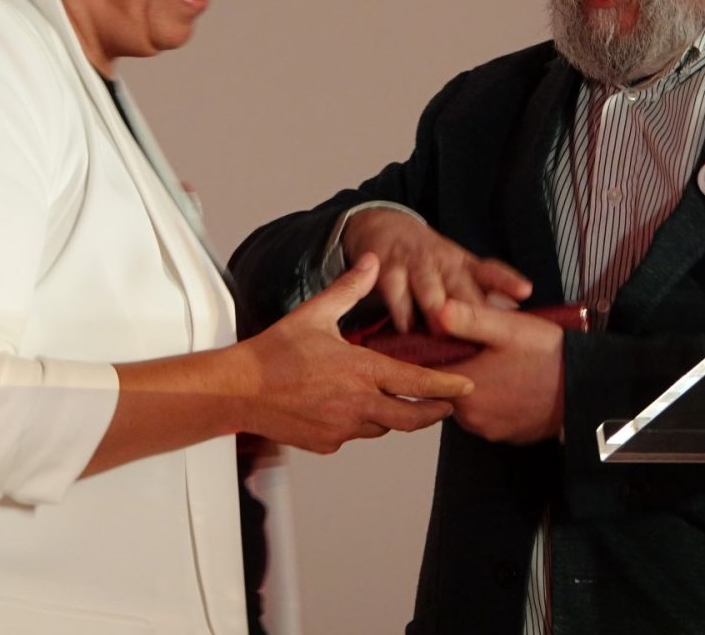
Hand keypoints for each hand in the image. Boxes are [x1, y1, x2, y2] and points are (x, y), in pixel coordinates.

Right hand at [234, 254, 473, 453]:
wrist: (239, 390)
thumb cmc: (274, 352)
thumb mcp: (315, 313)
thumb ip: (349, 288)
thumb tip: (371, 262)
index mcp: (360, 370)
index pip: (417, 382)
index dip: (447, 385)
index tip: (466, 384)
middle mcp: (357, 404)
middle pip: (411, 418)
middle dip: (434, 411)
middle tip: (447, 405)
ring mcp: (342, 428)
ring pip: (382, 427)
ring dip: (392, 415)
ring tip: (396, 401)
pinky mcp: (327, 442)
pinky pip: (354, 435)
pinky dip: (359, 423)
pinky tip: (349, 407)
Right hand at [343, 208, 531, 333]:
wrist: (384, 226)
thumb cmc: (428, 259)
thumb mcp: (456, 267)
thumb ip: (481, 290)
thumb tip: (514, 315)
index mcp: (463, 264)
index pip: (490, 272)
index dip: (507, 281)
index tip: (525, 291)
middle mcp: (442, 262)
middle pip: (459, 284)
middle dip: (470, 304)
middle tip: (482, 325)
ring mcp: (414, 264)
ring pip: (428, 287)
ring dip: (435, 305)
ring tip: (442, 327)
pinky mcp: (387, 268)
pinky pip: (394, 291)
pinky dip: (400, 309)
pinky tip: (405, 327)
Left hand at [435, 298, 563, 444]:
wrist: (587, 389)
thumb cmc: (548, 356)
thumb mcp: (509, 328)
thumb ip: (469, 320)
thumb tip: (437, 310)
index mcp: (464, 389)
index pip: (430, 372)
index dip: (434, 352)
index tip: (446, 339)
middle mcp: (472, 418)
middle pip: (448, 388)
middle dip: (460, 368)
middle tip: (482, 348)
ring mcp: (490, 430)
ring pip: (469, 403)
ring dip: (478, 385)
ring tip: (499, 364)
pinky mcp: (508, 436)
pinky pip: (490, 416)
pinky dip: (495, 401)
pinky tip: (511, 382)